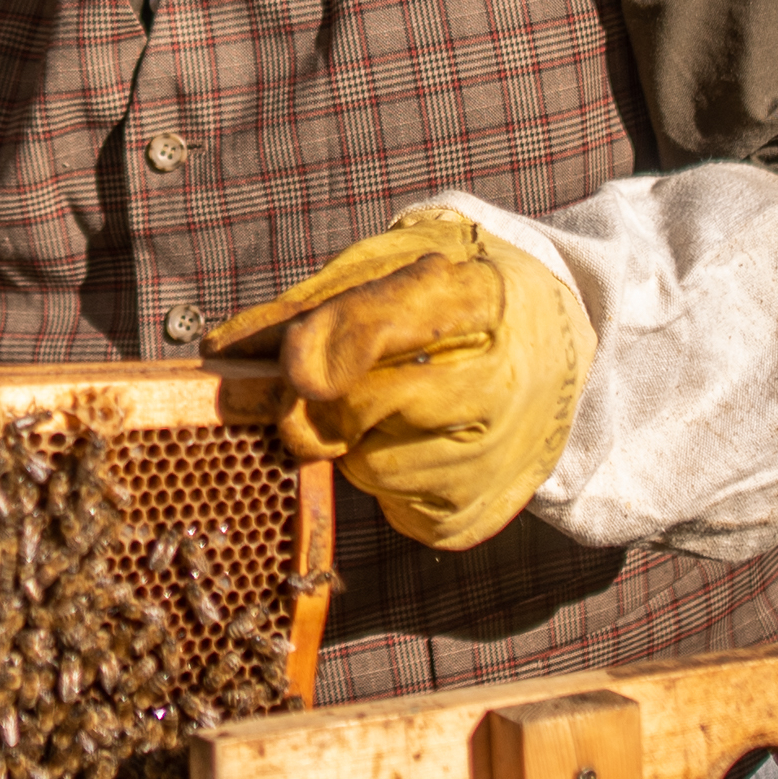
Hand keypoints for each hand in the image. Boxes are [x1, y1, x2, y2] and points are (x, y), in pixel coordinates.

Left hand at [204, 206, 591, 550]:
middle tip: (327, 383)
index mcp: (476, 294)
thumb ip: (308, 308)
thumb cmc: (451, 302)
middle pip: (363, 407)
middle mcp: (500, 376)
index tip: (295, 368)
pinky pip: (393, 508)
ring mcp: (499, 450)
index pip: (392, 321)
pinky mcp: (481, 508)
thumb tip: (223, 350)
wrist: (554, 345)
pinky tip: (416, 442)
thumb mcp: (391, 270)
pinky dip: (384, 479)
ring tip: (395, 406)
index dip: (334, 346)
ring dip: (354, 442)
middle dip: (322, 400)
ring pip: (369, 467)